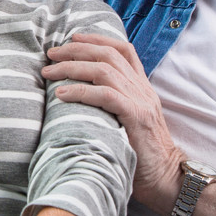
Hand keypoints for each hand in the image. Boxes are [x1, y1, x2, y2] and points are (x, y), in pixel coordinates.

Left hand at [42, 32, 184, 212]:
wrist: (166, 178)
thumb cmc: (142, 155)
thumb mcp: (130, 122)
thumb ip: (115, 104)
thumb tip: (83, 96)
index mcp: (142, 87)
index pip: (123, 50)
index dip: (97, 39)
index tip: (73, 38)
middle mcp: (142, 89)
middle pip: (108, 55)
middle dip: (76, 50)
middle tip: (51, 54)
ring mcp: (141, 101)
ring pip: (104, 70)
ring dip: (72, 68)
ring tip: (49, 73)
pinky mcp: (136, 117)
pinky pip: (105, 95)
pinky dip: (80, 91)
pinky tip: (61, 94)